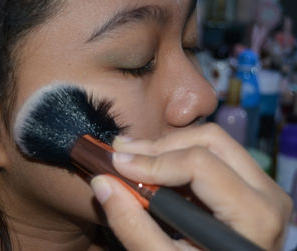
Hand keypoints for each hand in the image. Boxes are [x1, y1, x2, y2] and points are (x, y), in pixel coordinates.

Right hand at [90, 123, 291, 249]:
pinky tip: (153, 166)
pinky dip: (178, 155)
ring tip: (133, 158)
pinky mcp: (250, 183)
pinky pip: (214, 153)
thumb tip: (102, 183)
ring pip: (212, 140)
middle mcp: (266, 191)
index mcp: (254, 215)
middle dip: (159, 146)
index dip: (153, 161)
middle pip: (209, 141)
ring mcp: (261, 184)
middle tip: (121, 153)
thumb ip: (134, 227)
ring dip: (167, 147)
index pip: (200, 164)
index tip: (116, 163)